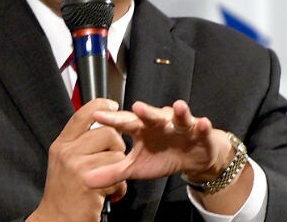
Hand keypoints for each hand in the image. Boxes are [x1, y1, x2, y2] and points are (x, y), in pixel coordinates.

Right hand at [28, 99, 126, 221]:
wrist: (56, 220)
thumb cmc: (64, 193)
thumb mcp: (63, 161)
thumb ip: (78, 143)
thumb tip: (101, 123)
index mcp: (62, 144)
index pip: (81, 114)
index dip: (100, 106)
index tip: (112, 105)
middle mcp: (67, 152)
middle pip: (108, 132)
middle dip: (117, 146)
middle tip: (111, 160)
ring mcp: (77, 167)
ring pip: (117, 154)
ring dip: (119, 169)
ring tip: (109, 180)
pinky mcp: (89, 182)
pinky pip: (118, 175)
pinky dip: (119, 188)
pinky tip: (109, 193)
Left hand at [87, 100, 232, 186]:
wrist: (191, 156)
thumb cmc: (161, 155)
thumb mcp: (135, 167)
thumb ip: (112, 172)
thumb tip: (85, 179)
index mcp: (141, 129)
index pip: (124, 123)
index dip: (112, 120)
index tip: (97, 116)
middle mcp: (159, 122)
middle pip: (150, 116)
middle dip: (145, 111)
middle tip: (136, 107)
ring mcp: (179, 125)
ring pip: (178, 117)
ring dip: (179, 112)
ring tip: (178, 106)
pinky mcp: (199, 132)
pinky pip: (201, 128)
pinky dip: (202, 126)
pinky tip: (202, 123)